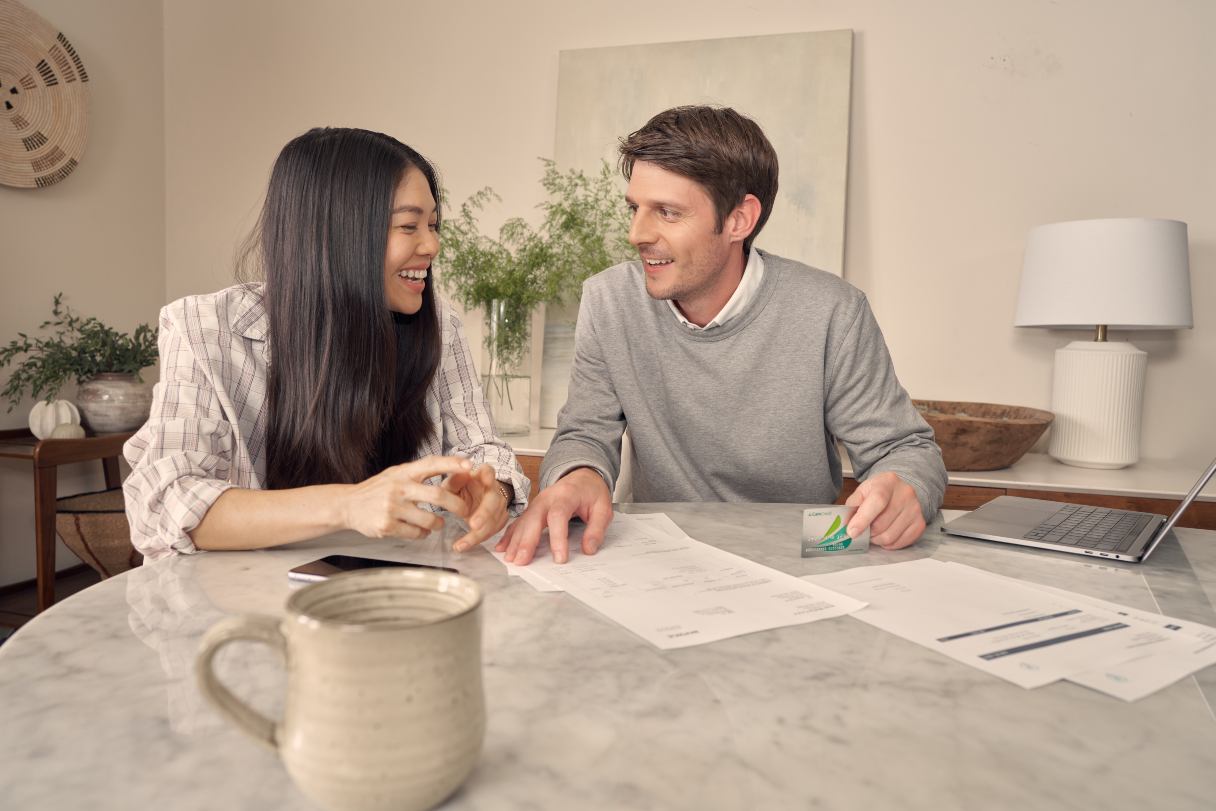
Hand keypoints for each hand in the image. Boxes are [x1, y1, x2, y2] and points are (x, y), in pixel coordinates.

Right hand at [339, 456, 471, 539]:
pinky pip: (415, 533)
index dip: (452, 464)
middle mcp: (399, 487)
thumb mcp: (397, 474)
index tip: (469, 465)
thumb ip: (420, 473)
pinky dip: (422, 534)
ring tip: (437, 523)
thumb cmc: (378, 489)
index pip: (432, 463)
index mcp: (404, 472)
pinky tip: (420, 530)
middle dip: (457, 505)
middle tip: (464, 511)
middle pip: (438, 495)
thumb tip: (453, 468)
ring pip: (429, 519)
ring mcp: (392, 507)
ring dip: (438, 524)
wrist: (348, 505)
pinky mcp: (387, 525)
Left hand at [442, 464, 509, 551]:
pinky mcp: (499, 518)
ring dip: (478, 534)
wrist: (472, 496)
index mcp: (482, 476)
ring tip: (460, 545)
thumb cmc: (460, 487)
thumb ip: (454, 481)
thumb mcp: (452, 483)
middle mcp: (493, 489)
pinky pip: (492, 531)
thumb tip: (458, 476)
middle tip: (473, 525)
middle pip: (494, 500)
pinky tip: (464, 545)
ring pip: (494, 520)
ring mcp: (499, 504)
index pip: (488, 471)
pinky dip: (478, 539)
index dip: (489, 476)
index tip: (487, 480)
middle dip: (484, 514)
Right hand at [495, 467, 612, 564]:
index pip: (558, 516)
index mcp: (566, 495)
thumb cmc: (591, 492)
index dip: (558, 538)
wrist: (582, 476)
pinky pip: (518, 522)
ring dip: (515, 541)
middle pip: (533, 518)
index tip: (559, 558)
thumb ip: (597, 529)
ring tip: (510, 559)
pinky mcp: (532, 510)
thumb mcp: (604, 508)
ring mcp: (536, 503)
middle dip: (526, 541)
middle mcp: (547, 498)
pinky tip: (502, 548)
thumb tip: (588, 549)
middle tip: (522, 560)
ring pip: (523, 522)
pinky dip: (509, 535)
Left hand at [844, 471, 924, 548]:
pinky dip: (888, 544)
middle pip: (881, 524)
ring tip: (874, 532)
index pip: (877, 501)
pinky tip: (885, 533)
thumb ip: (852, 505)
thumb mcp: (863, 491)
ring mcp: (915, 509)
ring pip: (890, 537)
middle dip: (868, 532)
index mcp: (887, 482)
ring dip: (877, 539)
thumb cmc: (879, 491)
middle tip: (863, 529)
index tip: (851, 532)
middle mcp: (905, 494)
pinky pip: (900, 543)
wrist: (901, 489)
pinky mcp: (920, 524)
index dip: (863, 519)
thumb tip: (845, 525)